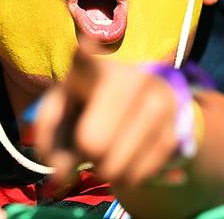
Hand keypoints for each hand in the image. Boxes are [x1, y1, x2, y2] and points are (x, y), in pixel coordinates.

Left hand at [32, 49, 186, 189]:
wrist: (141, 104)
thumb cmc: (86, 103)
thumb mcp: (59, 111)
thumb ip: (47, 139)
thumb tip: (60, 176)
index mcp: (91, 65)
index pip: (89, 55)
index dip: (88, 51)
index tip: (86, 44)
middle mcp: (131, 79)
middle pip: (92, 145)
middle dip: (85, 155)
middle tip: (88, 144)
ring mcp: (158, 103)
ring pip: (115, 167)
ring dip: (104, 171)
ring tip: (107, 151)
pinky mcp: (175, 130)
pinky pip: (138, 176)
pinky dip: (125, 179)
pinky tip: (126, 159)